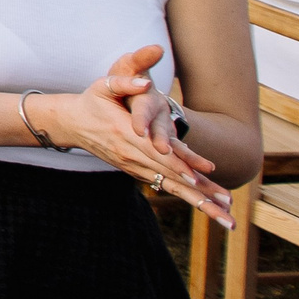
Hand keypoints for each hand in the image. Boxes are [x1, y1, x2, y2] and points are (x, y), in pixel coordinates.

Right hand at [37, 46, 231, 224]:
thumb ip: (124, 81)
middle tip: (226, 205)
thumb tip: (146, 83)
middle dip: (199, 191)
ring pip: (169, 185)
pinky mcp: (136, 171)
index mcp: (125, 133)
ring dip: (199, 201)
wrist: (72, 124)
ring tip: (226, 217)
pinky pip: (163, 185)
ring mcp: (133, 166)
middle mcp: (130, 155)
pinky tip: (208, 206)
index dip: (176, 164)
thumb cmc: (92, 101)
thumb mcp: (103, 86)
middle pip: (168, 175)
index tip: (197, 176)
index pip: (155, 152)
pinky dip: (186, 196)